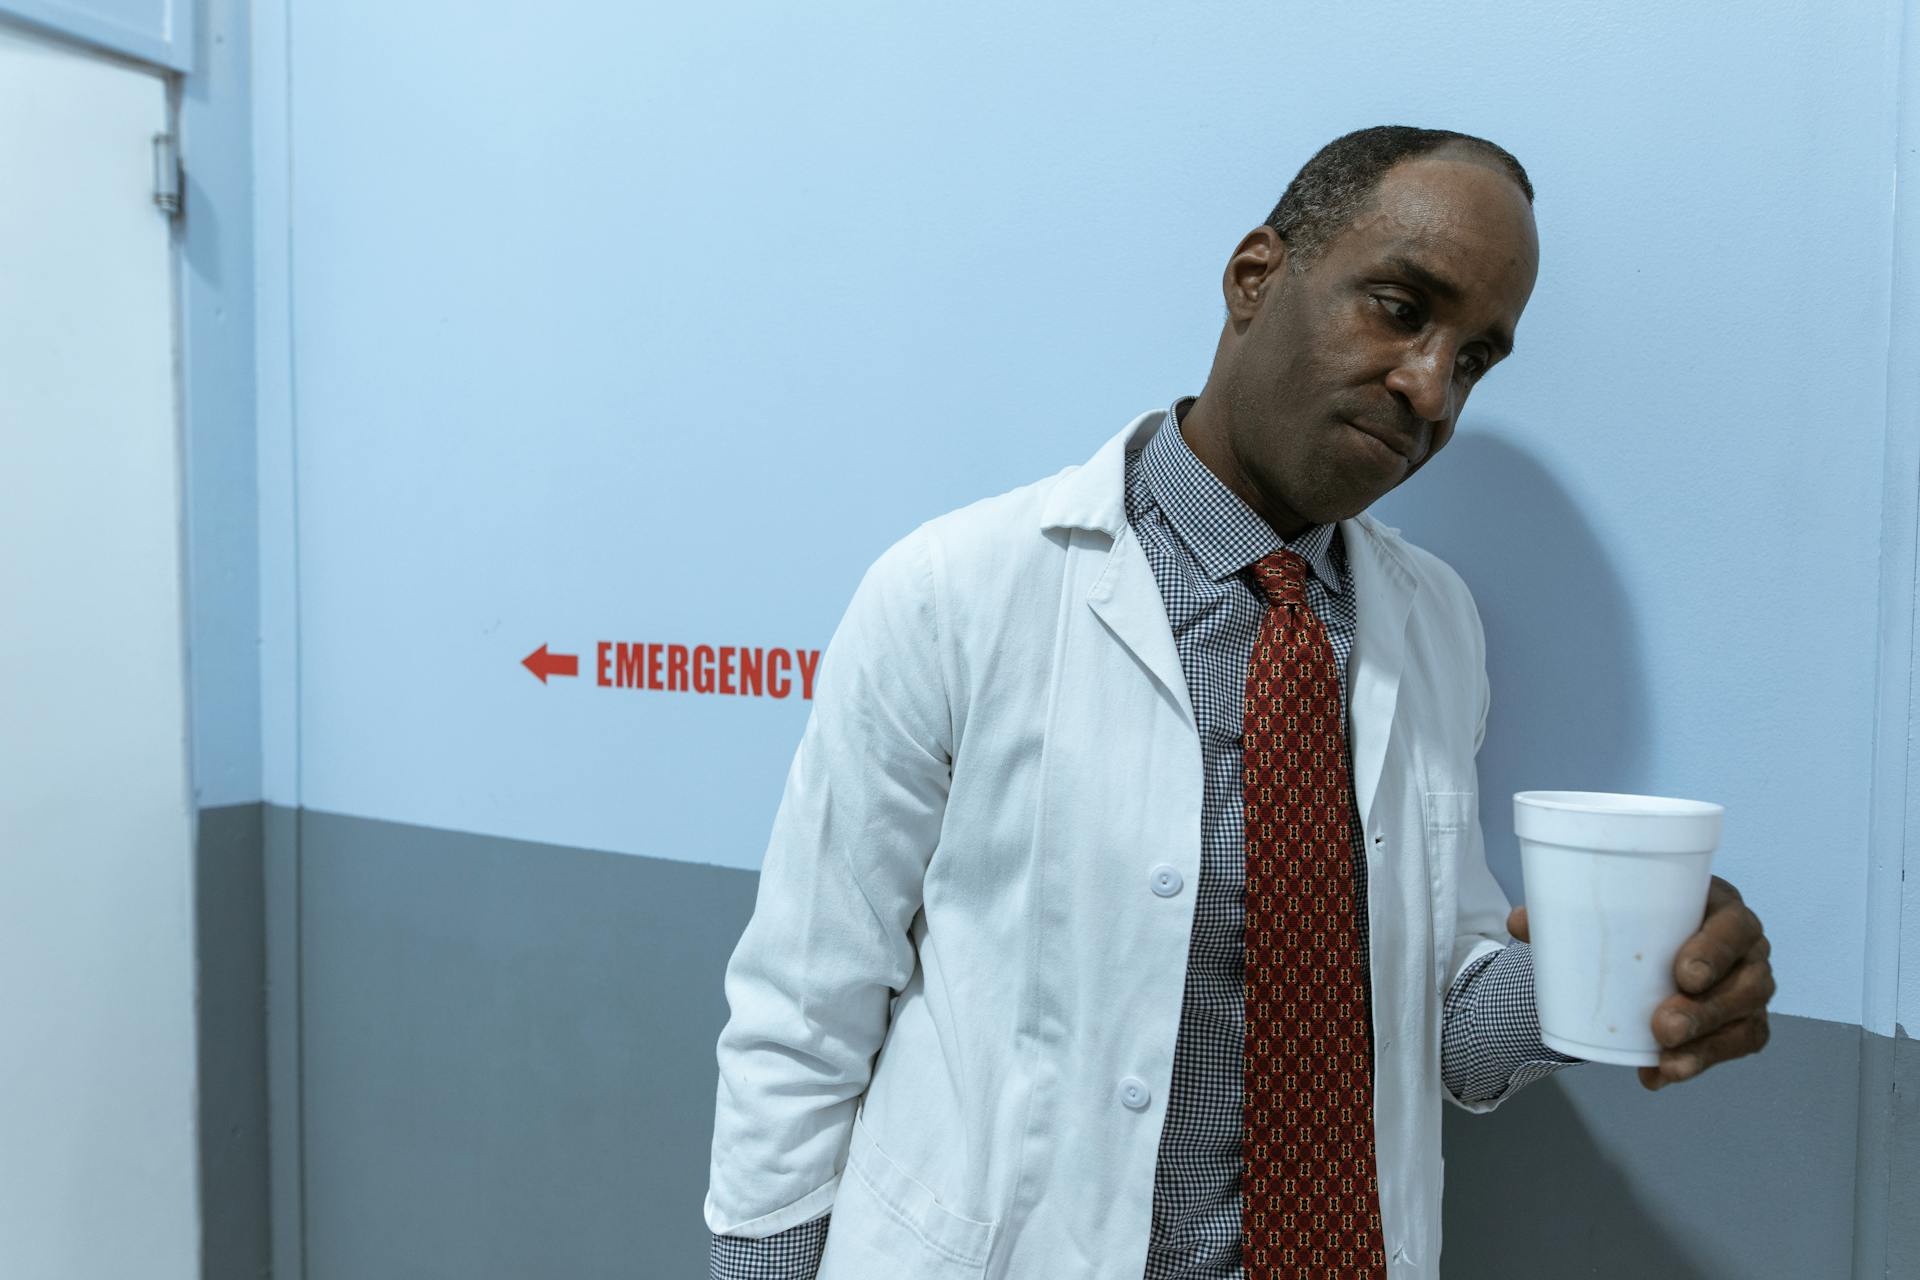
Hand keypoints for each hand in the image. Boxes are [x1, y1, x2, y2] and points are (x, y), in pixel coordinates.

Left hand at [1505, 874, 1773, 1090]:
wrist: (1647, 952)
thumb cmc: (1636, 923)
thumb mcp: (1610, 913)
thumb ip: (1564, 914)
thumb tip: (1520, 921)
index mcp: (1718, 907)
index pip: (1734, 925)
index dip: (1717, 949)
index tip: (1683, 973)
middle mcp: (1745, 948)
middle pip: (1746, 980)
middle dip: (1706, 1008)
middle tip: (1663, 1025)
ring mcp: (1749, 987)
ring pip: (1743, 1019)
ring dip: (1705, 1044)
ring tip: (1665, 1058)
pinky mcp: (1744, 1023)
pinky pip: (1734, 1048)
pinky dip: (1700, 1063)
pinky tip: (1661, 1075)